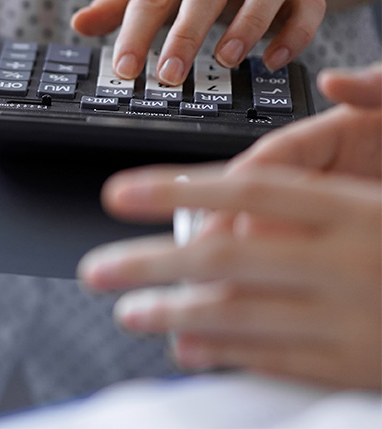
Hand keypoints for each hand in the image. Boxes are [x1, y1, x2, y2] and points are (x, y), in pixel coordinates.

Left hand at [71, 0, 325, 83]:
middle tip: (168, 75)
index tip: (124, 70)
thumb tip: (78, 23)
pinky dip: (297, 32)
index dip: (135, 33)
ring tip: (226, 61)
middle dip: (186, 35)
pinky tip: (275, 61)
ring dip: (247, 25)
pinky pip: (308, 6)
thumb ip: (117, 6)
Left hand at [78, 65, 381, 389]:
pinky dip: (227, 353)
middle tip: (95, 269)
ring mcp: (351, 320)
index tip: (118, 191)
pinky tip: (186, 348)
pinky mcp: (357, 364)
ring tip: (126, 310)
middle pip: (228, 262)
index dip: (176, 188)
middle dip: (151, 265)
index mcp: (357, 209)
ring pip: (244, 317)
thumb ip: (381, 116)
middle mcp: (347, 264)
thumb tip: (338, 84)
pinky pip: (279, 359)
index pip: (250, 191)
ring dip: (176, 314)